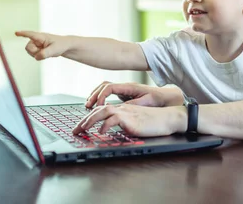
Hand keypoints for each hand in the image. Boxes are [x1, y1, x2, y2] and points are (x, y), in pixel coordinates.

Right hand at [15, 30, 70, 60]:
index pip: (31, 34)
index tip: (16, 33)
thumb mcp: (55, 50)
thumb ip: (46, 53)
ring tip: (46, 52)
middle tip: (45, 52)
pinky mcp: (37, 49)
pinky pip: (33, 55)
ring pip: (30, 52)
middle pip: (28, 48)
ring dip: (37, 54)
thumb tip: (37, 57)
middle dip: (34, 52)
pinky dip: (39, 56)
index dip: (23, 34)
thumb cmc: (60, 45)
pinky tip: (45, 53)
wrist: (64, 46)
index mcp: (41, 36)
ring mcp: (36, 44)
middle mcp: (37, 39)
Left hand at [72, 104, 186, 136]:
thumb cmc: (154, 123)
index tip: (81, 127)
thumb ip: (124, 125)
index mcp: (123, 109)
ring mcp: (126, 112)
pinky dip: (105, 125)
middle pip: (99, 110)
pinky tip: (101, 132)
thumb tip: (114, 133)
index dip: (90, 118)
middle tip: (75, 131)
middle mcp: (122, 108)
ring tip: (82, 129)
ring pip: (103, 111)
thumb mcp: (136, 124)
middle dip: (84, 120)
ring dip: (90, 120)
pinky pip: (113, 119)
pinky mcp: (130, 118)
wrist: (167, 119)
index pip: (102, 111)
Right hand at [85, 81, 183, 107]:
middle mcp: (125, 87)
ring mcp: (124, 90)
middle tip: (87, 105)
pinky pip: (109, 94)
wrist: (166, 97)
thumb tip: (121, 108)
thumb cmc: (158, 99)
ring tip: (89, 105)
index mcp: (129, 87)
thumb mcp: (146, 102)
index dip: (101, 96)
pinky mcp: (124, 96)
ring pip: (105, 89)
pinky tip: (98, 106)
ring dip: (96, 96)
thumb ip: (134, 104)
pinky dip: (101, 98)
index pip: (109, 87)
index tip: (98, 106)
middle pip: (104, 86)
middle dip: (94, 94)